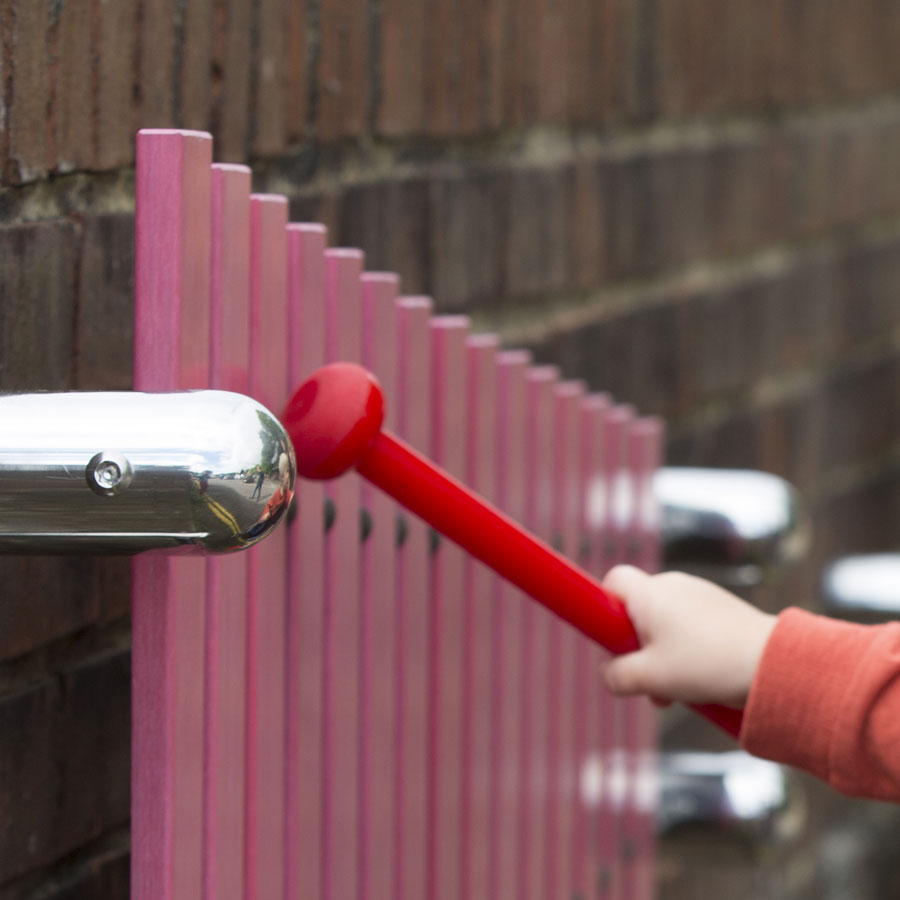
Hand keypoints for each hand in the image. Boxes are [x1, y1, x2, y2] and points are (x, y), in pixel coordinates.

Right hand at [602, 565, 776, 708]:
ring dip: (663, 653)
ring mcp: (700, 593)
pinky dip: (688, 649)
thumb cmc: (707, 665)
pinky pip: (690, 624)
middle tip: (648, 678)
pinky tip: (703, 678)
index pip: (613, 580)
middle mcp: (672, 585)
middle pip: (638, 608)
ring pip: (665, 621)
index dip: (604, 607)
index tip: (615, 640)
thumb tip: (610, 675)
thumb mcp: (650, 679)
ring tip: (679, 689)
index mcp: (649, 594)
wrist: (772, 663)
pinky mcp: (721, 607)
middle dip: (637, 645)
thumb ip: (618, 676)